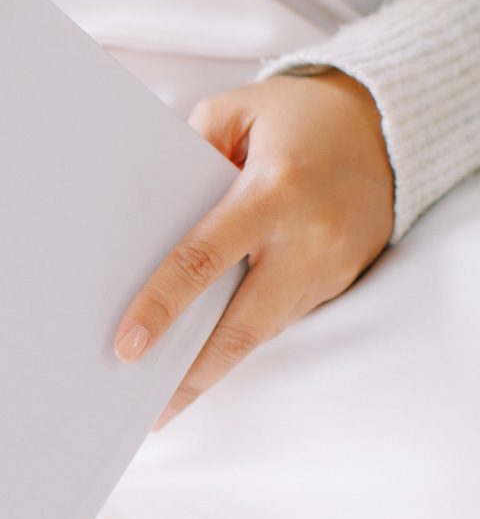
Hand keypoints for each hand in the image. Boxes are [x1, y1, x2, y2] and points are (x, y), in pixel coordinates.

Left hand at [112, 68, 395, 427]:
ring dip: (217, 365)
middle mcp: (306, 238)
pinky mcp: (340, 282)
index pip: (204, 260)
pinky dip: (246, 337)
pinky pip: (283, 318)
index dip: (163, 307)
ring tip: (170, 394)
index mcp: (273, 192)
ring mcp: (328, 267)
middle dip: (193, 374)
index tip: (129, 346)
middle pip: (241, 327)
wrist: (388, 126)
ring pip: (263, 332)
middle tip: (152, 408)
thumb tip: (155, 211)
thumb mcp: (237, 110)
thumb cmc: (302, 116)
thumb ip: (191, 150)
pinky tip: (211, 353)